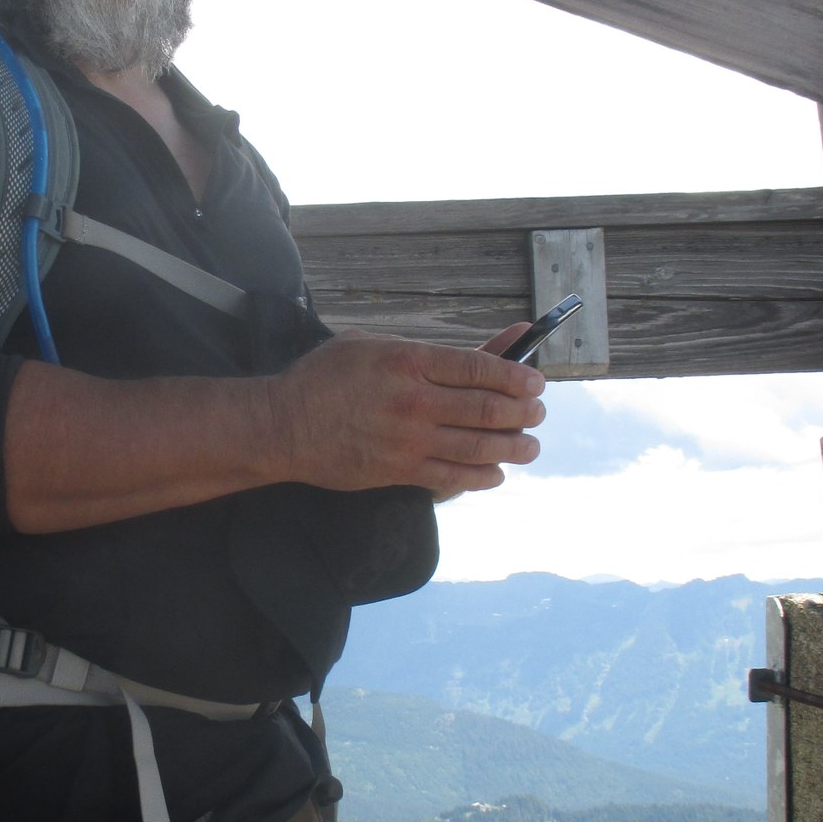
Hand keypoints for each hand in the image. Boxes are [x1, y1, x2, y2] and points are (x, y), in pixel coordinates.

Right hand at [265, 329, 543, 497]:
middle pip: (487, 408)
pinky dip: (481, 477)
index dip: (516, 376)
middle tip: (538, 413)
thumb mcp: (373, 345)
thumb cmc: (326, 378)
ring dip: (513, 447)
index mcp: (409, 360)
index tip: (535, 382)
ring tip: (529, 446)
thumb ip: (428, 349)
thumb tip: (479, 344)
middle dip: (523, 413)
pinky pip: (453, 478)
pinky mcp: (399, 471)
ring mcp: (408, 440)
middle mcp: (414, 401)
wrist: (284, 425)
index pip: (479, 369)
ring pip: (478, 446)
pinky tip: (495, 473)